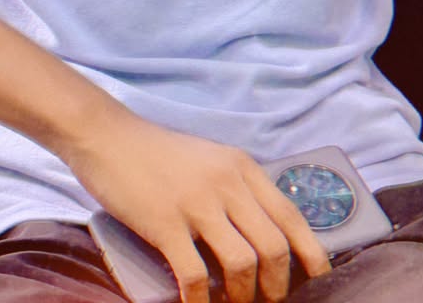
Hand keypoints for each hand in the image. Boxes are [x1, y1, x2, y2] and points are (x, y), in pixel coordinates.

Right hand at [66, 109, 330, 302]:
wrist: (107, 135)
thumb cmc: (157, 154)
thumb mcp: (209, 160)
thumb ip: (236, 190)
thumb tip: (263, 238)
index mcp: (242, 166)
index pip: (292, 217)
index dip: (311, 256)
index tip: (315, 282)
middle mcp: (227, 182)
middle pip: (275, 246)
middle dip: (278, 286)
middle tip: (268, 301)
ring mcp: (196, 202)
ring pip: (244, 264)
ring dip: (245, 297)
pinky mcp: (165, 222)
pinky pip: (196, 275)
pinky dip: (202, 301)